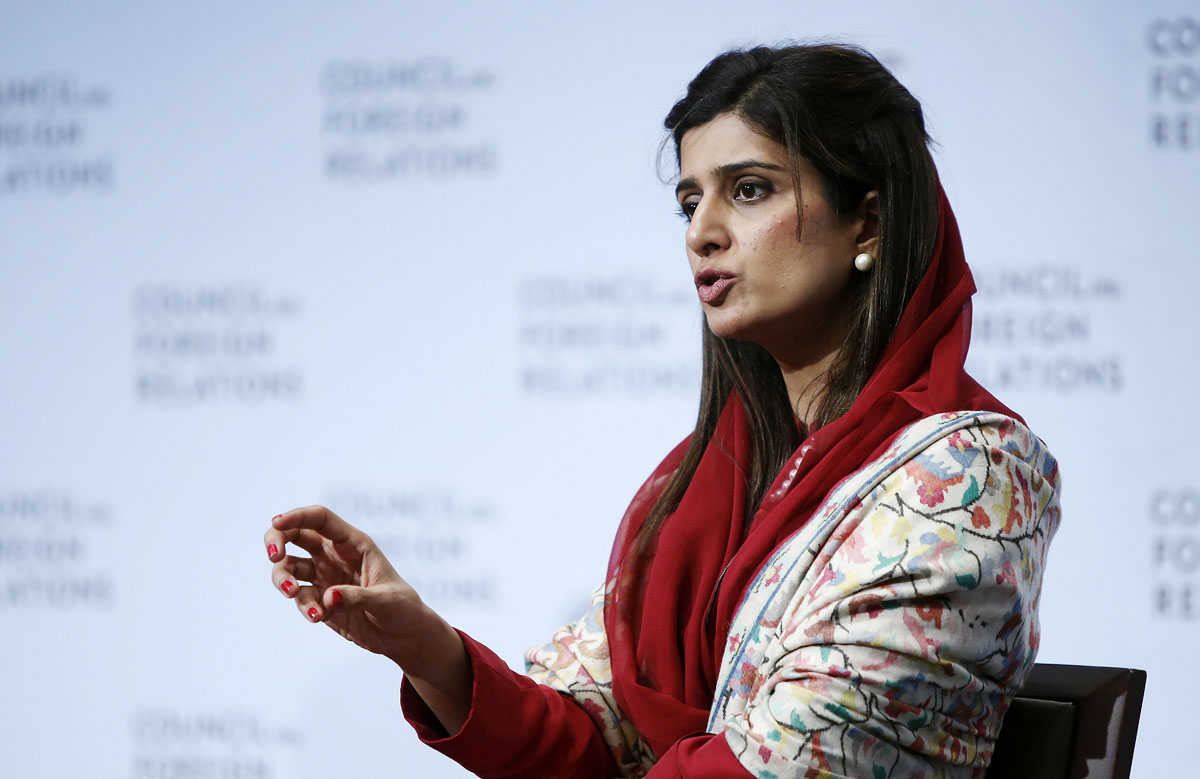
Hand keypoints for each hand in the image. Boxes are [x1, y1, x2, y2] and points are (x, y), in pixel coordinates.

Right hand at [264, 506, 455, 676]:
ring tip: (292, 593)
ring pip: (289, 567)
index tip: (277, 523)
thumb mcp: (386, 601)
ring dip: (282, 579)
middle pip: (295, 535)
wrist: (403, 636)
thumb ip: (358, 597)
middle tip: (275, 556)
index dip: (297, 516)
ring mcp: (324, 577)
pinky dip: (304, 607)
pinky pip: (300, 598)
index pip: (321, 519)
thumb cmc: (403, 609)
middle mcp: (334, 555)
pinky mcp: (319, 600)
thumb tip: (328, 597)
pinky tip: (318, 618)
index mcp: (354, 544)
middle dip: (277, 540)